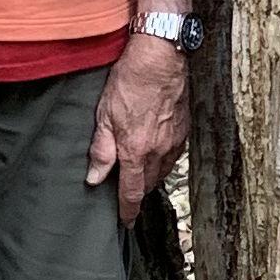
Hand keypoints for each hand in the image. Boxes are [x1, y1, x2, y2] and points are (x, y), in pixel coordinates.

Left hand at [86, 35, 188, 225]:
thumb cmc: (130, 81)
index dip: (128, 211)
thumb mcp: (104, 116)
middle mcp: (158, 151)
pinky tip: (155, 152)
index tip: (125, 222)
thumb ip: (101, 150)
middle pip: (148, 184)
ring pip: (162, 171)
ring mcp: (174, 140)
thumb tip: (95, 178)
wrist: (160, 57)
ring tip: (139, 174)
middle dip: (137, 192)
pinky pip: (173, 155)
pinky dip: (163, 160)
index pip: (132, 192)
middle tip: (127, 194)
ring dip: (150, 176)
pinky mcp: (184, 129)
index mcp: (136, 151)